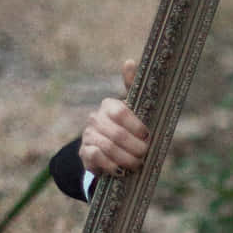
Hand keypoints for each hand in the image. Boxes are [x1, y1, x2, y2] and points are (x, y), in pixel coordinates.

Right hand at [79, 58, 148, 178]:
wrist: (108, 150)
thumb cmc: (128, 127)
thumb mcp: (134, 108)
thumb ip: (133, 87)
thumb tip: (129, 61)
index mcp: (109, 105)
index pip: (120, 112)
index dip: (135, 125)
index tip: (147, 134)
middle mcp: (95, 119)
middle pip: (116, 134)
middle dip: (135, 146)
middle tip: (145, 153)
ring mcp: (88, 136)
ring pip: (109, 148)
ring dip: (127, 158)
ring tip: (137, 163)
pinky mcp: (85, 153)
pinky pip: (97, 158)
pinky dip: (112, 166)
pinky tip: (121, 170)